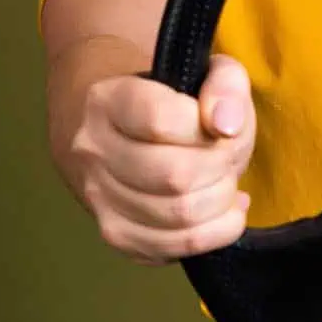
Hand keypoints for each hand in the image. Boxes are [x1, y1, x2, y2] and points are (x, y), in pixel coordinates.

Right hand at [66, 54, 255, 264]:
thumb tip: (226, 125)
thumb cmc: (172, 101)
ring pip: (178, 215)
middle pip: (174, 176)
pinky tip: (223, 211)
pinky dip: (215, 233)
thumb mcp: (206, 73)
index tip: (220, 125)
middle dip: (220, 169)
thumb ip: (225, 85)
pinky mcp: (117, 234)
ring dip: (220, 201)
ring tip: (225, 181)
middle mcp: (93, 150)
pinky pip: (174, 247)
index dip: (206, 127)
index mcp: (108, 100)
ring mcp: (100, 197)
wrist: (121, 130)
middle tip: (227, 157)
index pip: (160, 120)